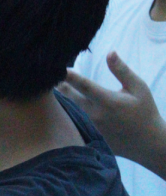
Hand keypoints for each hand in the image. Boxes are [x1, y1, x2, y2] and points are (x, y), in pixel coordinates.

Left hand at [59, 52, 165, 169]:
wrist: (148, 142)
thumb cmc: (144, 111)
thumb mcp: (138, 89)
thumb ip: (122, 71)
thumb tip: (110, 52)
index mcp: (109, 101)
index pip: (84, 86)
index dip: (69, 77)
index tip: (57, 68)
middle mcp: (97, 114)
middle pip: (71, 97)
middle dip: (59, 85)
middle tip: (47, 75)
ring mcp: (92, 125)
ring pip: (73, 107)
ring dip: (63, 96)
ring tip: (50, 84)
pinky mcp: (91, 132)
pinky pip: (77, 118)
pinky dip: (70, 108)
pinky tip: (60, 101)